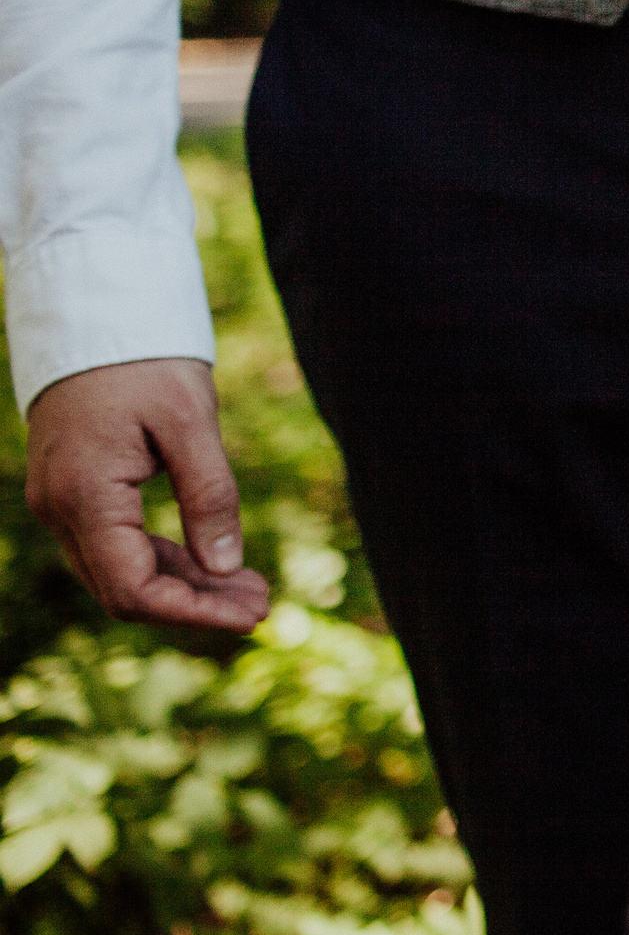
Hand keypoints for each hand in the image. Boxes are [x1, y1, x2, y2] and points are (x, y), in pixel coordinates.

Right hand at [25, 358, 270, 630]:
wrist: (93, 319)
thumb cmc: (145, 362)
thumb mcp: (191, 423)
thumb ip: (209, 496)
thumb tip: (226, 567)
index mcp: (85, 497)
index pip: (134, 589)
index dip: (195, 613)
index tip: (254, 615)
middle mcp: (60, 510)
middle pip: (125, 590)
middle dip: (195, 605)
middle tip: (264, 601)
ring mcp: (60, 504)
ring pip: (120, 572)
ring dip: (183, 586)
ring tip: (251, 587)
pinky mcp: (74, 494)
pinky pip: (115, 546)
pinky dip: (163, 560)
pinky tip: (213, 562)